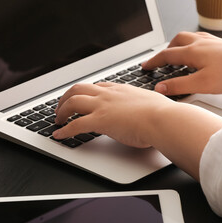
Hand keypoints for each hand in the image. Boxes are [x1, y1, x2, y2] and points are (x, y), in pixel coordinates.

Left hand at [53, 82, 221, 179]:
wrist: (163, 119)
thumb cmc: (163, 113)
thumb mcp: (151, 102)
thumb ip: (143, 104)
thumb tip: (146, 109)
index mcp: (121, 89)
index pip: (98, 86)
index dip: (86, 92)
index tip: (83, 97)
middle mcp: (109, 94)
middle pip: (79, 88)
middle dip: (67, 97)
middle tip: (63, 106)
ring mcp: (103, 106)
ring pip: (73, 102)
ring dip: (62, 111)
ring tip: (58, 120)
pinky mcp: (100, 120)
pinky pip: (75, 125)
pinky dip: (65, 131)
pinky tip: (60, 135)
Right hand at [142, 31, 221, 94]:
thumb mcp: (202, 84)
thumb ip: (179, 86)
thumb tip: (160, 88)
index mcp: (192, 52)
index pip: (166, 56)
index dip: (153, 62)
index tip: (145, 66)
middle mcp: (200, 43)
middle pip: (176, 42)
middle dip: (165, 51)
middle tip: (160, 61)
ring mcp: (211, 42)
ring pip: (188, 38)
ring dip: (178, 45)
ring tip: (177, 55)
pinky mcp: (221, 44)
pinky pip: (200, 39)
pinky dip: (192, 44)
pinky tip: (198, 53)